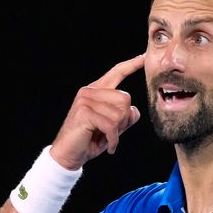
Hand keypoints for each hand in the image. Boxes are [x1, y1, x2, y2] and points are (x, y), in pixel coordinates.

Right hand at [49, 54, 143, 169]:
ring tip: (107, 138)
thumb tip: (134, 110)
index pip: (117, 72)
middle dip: (124, 120)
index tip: (144, 57)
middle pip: (125, 99)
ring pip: (119, 114)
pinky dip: (113, 139)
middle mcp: (90, 92)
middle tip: (113, 132)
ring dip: (117, 131)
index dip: (132, 65)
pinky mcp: (84, 112)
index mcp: (96, 91)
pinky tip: (108, 146)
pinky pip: (111, 125)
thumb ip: (125, 117)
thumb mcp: (113, 127)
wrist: (69, 156)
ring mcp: (85, 100)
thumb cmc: (90, 140)